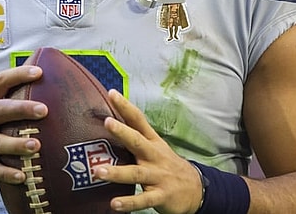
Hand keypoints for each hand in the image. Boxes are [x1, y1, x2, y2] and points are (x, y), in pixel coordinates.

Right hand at [0, 66, 47, 184]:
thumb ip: (11, 100)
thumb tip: (48, 84)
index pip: (0, 82)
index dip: (18, 75)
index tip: (38, 73)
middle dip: (22, 109)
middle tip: (44, 110)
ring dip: (16, 144)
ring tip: (36, 146)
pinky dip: (6, 173)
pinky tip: (23, 176)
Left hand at [93, 90, 202, 213]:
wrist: (196, 190)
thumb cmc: (167, 165)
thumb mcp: (155, 147)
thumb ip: (135, 137)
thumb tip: (110, 121)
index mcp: (152, 142)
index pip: (138, 120)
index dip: (125, 107)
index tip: (111, 93)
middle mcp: (154, 156)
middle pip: (138, 141)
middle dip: (123, 132)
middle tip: (107, 122)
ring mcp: (158, 176)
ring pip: (137, 173)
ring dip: (118, 172)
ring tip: (99, 172)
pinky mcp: (161, 195)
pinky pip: (144, 199)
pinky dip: (129, 202)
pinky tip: (114, 204)